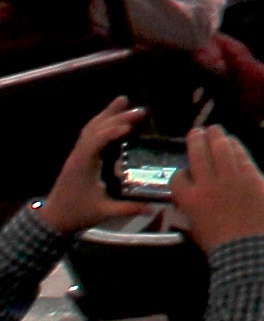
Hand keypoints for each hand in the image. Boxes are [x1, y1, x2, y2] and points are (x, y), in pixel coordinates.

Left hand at [36, 101, 139, 234]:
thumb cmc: (77, 213)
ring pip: (90, 128)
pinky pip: (88, 133)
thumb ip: (128, 208)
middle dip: (116, 117)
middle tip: (140, 111)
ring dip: (106, 114)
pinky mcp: (77, 157)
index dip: (112, 132)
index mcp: (83, 165)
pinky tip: (110, 118)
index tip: (131, 127)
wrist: (53, 220)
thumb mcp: (104, 211)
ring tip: (123, 100)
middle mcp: (78, 155)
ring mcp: (76, 155)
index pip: (96, 141)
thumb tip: (153, 207)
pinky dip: (100, 122)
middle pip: (95, 129)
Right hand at [167, 126, 263, 251]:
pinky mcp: (252, 177)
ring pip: (221, 150)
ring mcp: (231, 179)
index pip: (178, 177)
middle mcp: (207, 185)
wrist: (247, 248)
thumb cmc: (218, 242)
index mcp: (190, 200)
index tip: (185, 170)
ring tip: (214, 130)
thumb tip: (192, 194)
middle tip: (196, 132)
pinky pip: (242, 157)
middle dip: (196, 140)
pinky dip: (236, 147)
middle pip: (198, 155)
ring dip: (217, 137)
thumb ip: (192, 206)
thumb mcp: (195, 225)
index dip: (180, 172)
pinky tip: (233, 142)